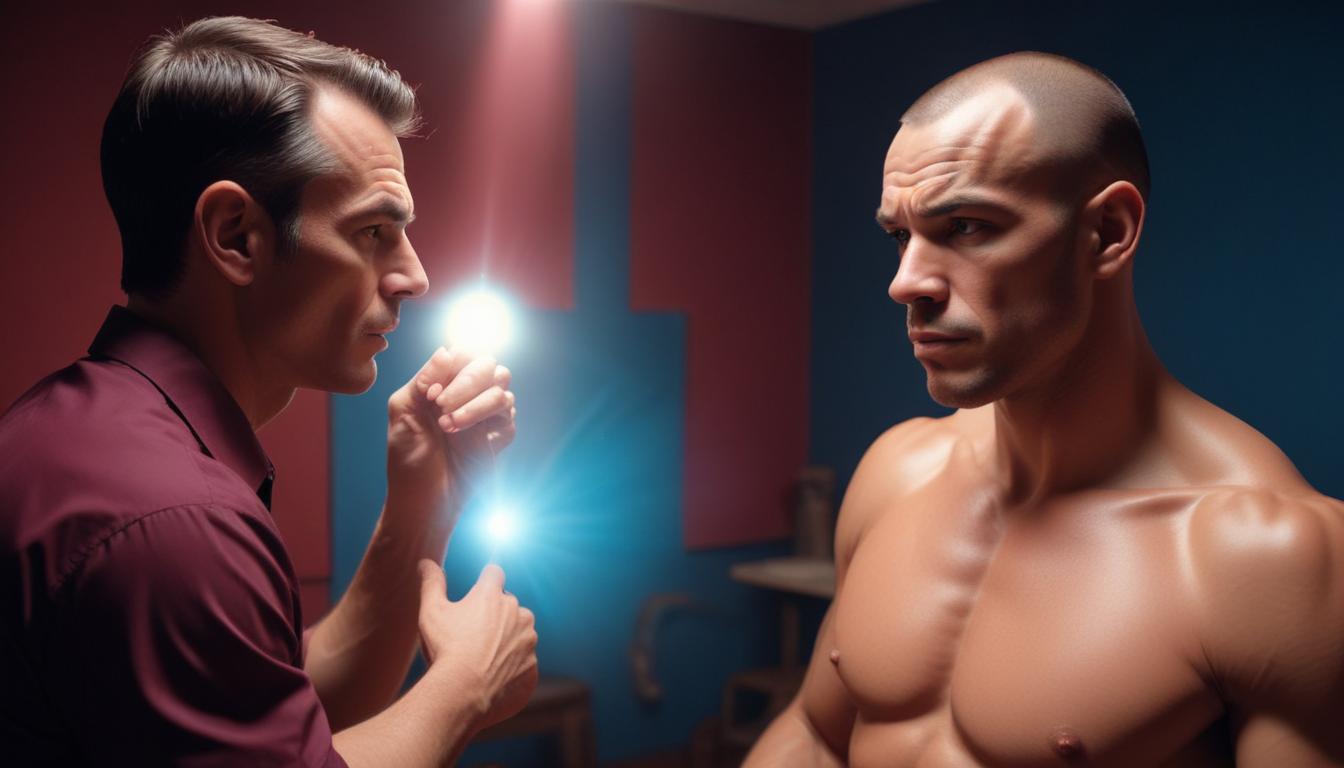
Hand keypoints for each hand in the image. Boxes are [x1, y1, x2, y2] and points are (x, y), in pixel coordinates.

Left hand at [385, 347, 516, 510]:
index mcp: (443, 382)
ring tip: (449, 426)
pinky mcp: (500, 435)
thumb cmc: (407, 457)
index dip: (456, 361)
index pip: (463, 352)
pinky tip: (464, 437)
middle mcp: (468, 394)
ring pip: (502, 388)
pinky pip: (508, 416)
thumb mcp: (403, 411)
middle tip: (441, 405)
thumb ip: (424, 378)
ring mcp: (486, 414)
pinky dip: (485, 421)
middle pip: (489, 364)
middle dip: (466, 381)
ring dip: (474, 404)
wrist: (423, 499)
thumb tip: (447, 349)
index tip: (434, 386)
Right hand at [417, 560, 537, 728]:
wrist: (463, 690)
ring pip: (519, 631)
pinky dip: (512, 664)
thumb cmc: (445, 647)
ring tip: (482, 657)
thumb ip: (432, 583)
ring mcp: (528, 638)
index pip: (494, 573)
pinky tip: (492, 674)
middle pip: (507, 604)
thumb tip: (426, 562)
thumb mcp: (432, 611)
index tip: (478, 592)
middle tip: (472, 634)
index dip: (485, 581)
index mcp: (492, 594)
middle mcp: (517, 611)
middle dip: (494, 614)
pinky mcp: (532, 663)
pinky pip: (523, 659)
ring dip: (507, 638)